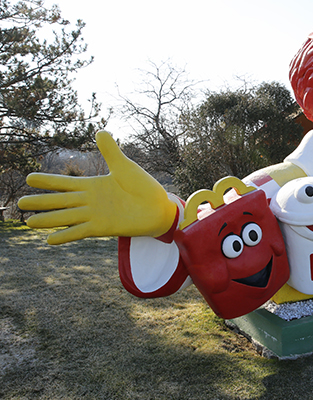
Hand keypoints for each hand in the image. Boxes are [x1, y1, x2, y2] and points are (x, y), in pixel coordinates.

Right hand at [18, 131, 176, 244]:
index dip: (48, 181)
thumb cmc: (144, 187)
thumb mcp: (125, 167)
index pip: (65, 183)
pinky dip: (65, 235)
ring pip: (65, 217)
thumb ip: (111, 151)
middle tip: (20, 203)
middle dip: (40, 202)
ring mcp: (94, 215)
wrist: (159, 208)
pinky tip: (49, 240)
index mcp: (93, 185)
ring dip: (47, 220)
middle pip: (59, 201)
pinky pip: (79, 232)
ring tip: (28, 222)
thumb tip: (100, 131)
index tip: (30, 178)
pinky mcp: (102, 228)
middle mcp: (90, 201)